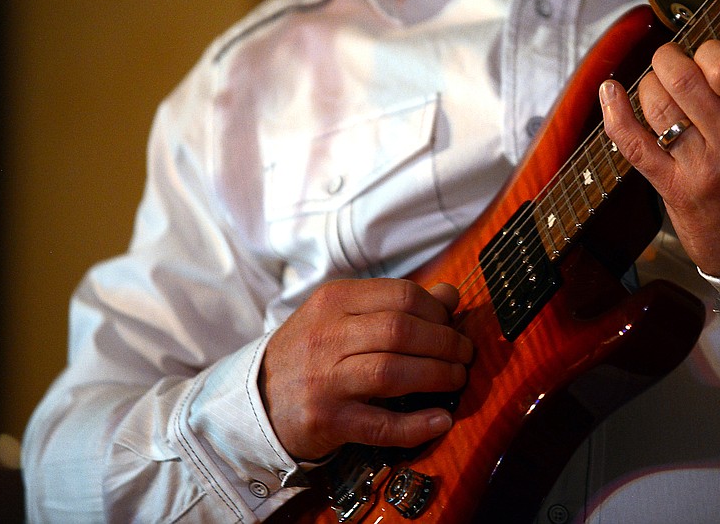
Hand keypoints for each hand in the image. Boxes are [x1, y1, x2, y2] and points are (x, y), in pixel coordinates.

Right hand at [261, 278, 472, 460]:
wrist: (255, 399)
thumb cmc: (311, 352)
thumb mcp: (342, 315)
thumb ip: (395, 303)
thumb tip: (450, 296)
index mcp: (334, 301)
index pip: (401, 295)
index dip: (437, 310)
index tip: (451, 323)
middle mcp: (327, 336)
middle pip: (401, 331)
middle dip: (445, 342)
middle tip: (464, 354)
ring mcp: (325, 380)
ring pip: (393, 372)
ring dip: (437, 375)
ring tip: (457, 379)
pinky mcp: (327, 421)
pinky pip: (381, 425)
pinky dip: (417, 425)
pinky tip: (441, 419)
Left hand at [599, 25, 719, 279]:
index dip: (708, 48)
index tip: (707, 53)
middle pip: (683, 80)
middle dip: (669, 58)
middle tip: (673, 59)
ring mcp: (700, 171)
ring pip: (656, 106)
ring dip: (649, 83)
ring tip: (659, 83)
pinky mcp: (672, 190)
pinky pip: (633, 145)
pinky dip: (615, 113)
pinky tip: (609, 91)